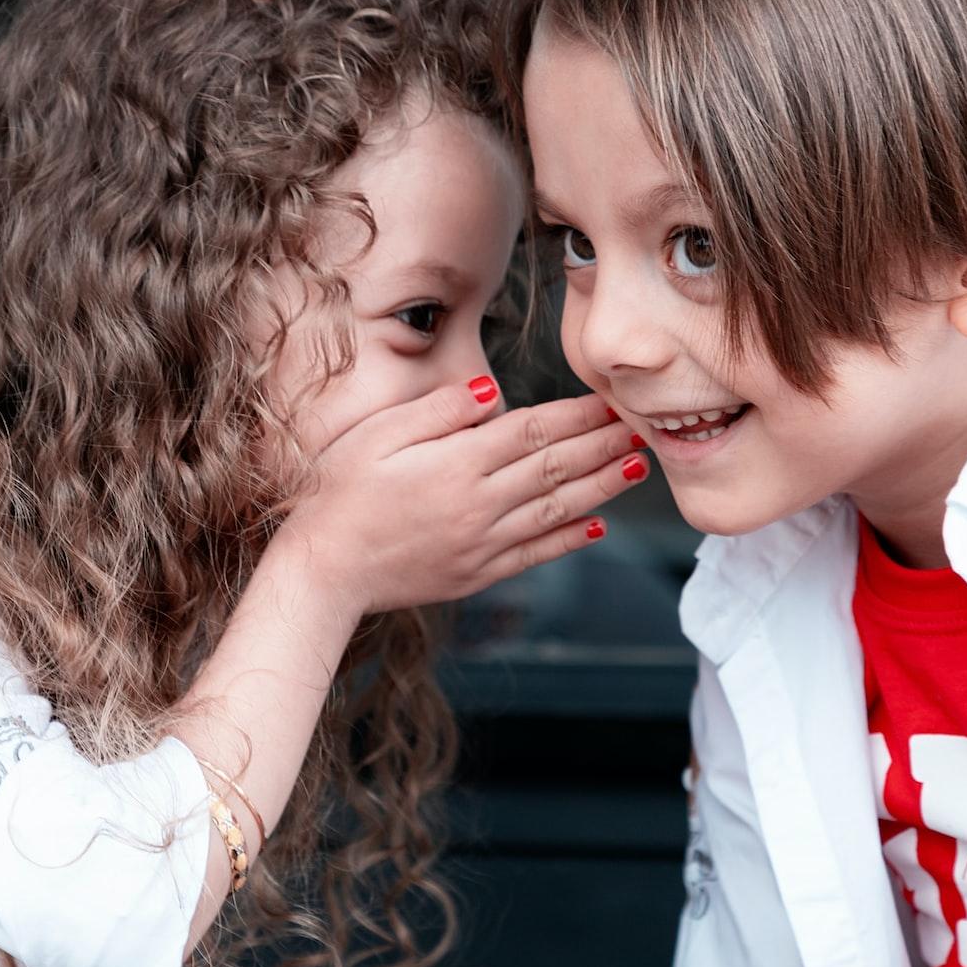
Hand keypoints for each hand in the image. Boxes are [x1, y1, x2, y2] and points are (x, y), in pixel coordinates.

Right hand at [279, 377, 648, 615]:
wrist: (323, 571)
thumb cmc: (338, 493)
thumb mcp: (378, 435)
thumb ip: (439, 412)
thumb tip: (493, 392)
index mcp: (457, 464)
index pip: (533, 431)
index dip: (577, 415)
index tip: (610, 401)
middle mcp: (479, 505)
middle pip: (555, 467)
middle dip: (603, 445)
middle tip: (643, 427)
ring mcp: (481, 544)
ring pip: (556, 510)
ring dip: (601, 489)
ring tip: (636, 469)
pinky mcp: (476, 574)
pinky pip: (535, 555)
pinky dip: (568, 540)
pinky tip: (596, 527)